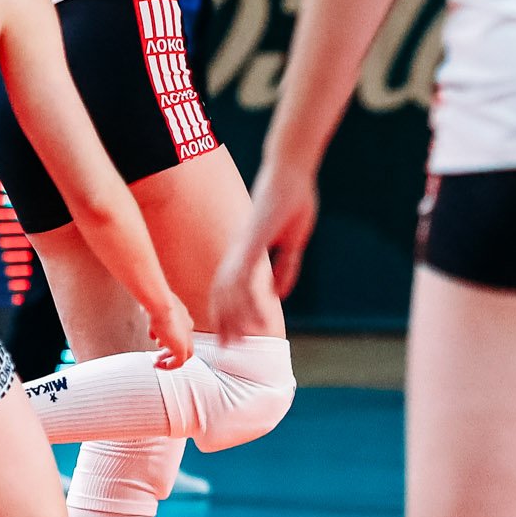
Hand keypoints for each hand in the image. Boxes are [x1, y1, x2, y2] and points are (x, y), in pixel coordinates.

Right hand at [147, 291, 195, 368]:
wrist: (160, 304)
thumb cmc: (156, 303)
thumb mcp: (155, 310)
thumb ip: (155, 316)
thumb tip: (149, 323)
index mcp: (183, 317)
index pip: (180, 332)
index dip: (169, 339)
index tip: (159, 344)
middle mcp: (187, 328)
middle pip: (183, 344)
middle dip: (170, 351)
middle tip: (159, 355)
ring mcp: (186, 338)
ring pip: (183, 355)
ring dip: (169, 359)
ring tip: (157, 361)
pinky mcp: (182, 348)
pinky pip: (178, 363)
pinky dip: (168, 365)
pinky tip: (158, 364)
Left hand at [212, 159, 317, 334]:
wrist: (290, 169)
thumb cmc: (293, 199)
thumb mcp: (292, 240)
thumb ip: (286, 267)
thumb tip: (277, 293)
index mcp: (245, 250)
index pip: (228, 287)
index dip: (226, 312)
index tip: (230, 335)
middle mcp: (239, 249)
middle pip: (222, 292)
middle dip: (223, 322)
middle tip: (225, 348)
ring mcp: (244, 243)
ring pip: (231, 287)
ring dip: (235, 316)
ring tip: (241, 339)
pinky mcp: (255, 238)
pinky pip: (247, 272)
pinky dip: (251, 296)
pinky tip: (260, 312)